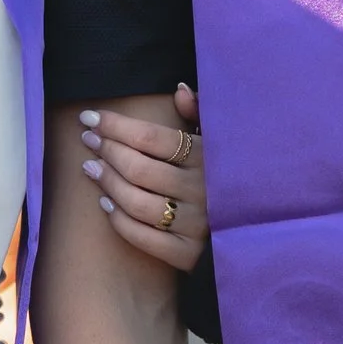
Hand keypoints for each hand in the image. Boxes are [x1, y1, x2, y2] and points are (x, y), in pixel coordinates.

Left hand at [84, 85, 208, 272]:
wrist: (254, 230)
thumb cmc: (224, 176)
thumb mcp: (219, 141)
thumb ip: (200, 114)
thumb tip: (180, 90)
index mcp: (208, 157)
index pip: (151, 137)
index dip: (115, 126)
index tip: (90, 118)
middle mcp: (202, 190)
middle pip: (138, 168)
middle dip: (106, 151)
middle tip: (88, 141)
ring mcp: (195, 224)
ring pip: (136, 202)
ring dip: (107, 183)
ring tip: (91, 168)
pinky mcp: (187, 253)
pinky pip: (142, 237)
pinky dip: (118, 220)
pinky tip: (105, 204)